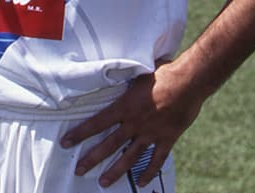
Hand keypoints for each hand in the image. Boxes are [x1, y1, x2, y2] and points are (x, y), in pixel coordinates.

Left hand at [60, 61, 203, 187]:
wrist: (189, 82)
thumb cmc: (162, 73)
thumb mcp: (135, 75)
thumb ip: (122, 82)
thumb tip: (107, 72)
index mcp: (124, 107)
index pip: (96, 123)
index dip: (79, 133)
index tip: (66, 143)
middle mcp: (134, 123)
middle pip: (109, 145)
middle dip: (92, 159)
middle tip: (79, 170)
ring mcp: (151, 134)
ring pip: (130, 157)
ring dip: (116, 171)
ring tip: (103, 182)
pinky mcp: (167, 139)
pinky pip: (157, 160)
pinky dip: (149, 172)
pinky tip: (141, 182)